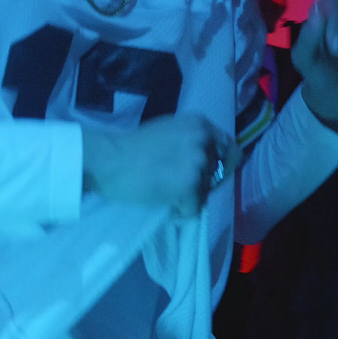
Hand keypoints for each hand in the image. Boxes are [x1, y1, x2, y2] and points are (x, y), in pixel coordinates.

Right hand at [82, 113, 231, 217]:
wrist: (109, 160)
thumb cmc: (131, 146)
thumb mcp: (168, 130)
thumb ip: (189, 140)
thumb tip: (204, 157)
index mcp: (200, 124)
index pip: (228, 148)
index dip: (217, 163)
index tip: (204, 173)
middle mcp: (204, 141)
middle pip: (217, 172)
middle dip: (201, 182)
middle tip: (178, 186)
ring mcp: (198, 164)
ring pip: (205, 192)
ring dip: (189, 198)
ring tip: (168, 196)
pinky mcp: (190, 186)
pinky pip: (194, 209)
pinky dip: (181, 213)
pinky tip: (166, 208)